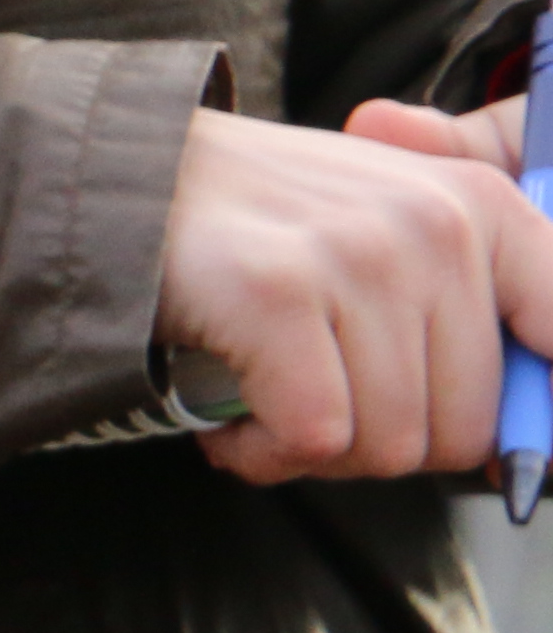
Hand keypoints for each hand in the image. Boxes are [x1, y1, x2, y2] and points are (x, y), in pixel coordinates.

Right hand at [153, 101, 552, 486]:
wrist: (122, 173)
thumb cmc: (267, 223)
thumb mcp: (396, 226)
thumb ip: (480, 309)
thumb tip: (535, 451)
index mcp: (483, 207)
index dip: (543, 429)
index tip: (510, 460)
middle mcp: (435, 225)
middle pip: (466, 431)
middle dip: (387, 441)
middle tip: (321, 398)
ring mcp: (357, 256)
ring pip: (389, 445)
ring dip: (317, 452)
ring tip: (269, 399)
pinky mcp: (276, 293)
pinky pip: (315, 439)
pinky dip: (265, 453)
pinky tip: (235, 424)